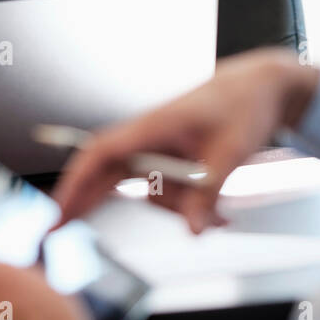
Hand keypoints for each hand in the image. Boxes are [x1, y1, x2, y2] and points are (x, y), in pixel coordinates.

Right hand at [52, 47, 319, 232]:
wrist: (262, 87)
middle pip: (105, 173)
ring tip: (221, 214)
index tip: (57, 209)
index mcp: (153, 125)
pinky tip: (220, 213)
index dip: (75, 181)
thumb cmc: (242, 104)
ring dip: (177, 209)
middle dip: (86, 201)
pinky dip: (189, 205)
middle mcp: (149, 136)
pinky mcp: (174, 156)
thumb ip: (206, 195)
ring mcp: (160, 147)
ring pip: (150, 192)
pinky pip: (170, 190)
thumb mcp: (229, 154)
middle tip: (57, 231)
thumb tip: (190, 230)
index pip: (100, 153)